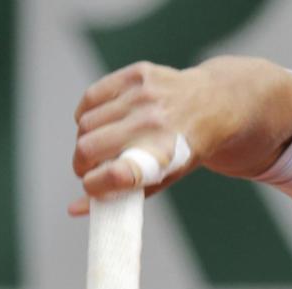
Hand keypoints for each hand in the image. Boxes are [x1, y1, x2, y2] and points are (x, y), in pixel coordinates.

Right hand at [68, 57, 291, 214]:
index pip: (120, 173)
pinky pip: (90, 98)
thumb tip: (74, 209)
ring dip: (84, 140)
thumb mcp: (164, 178)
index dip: (95, 185)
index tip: (91, 187)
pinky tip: (99, 124)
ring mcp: (145, 95)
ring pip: (84, 123)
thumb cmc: (185, 151)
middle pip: (87, 148)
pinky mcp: (138, 75)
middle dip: (81, 165)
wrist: (217, 105)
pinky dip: (86, 115)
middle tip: (88, 170)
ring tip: (99, 148)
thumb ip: (122, 195)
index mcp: (165, 155)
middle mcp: (155, 122)